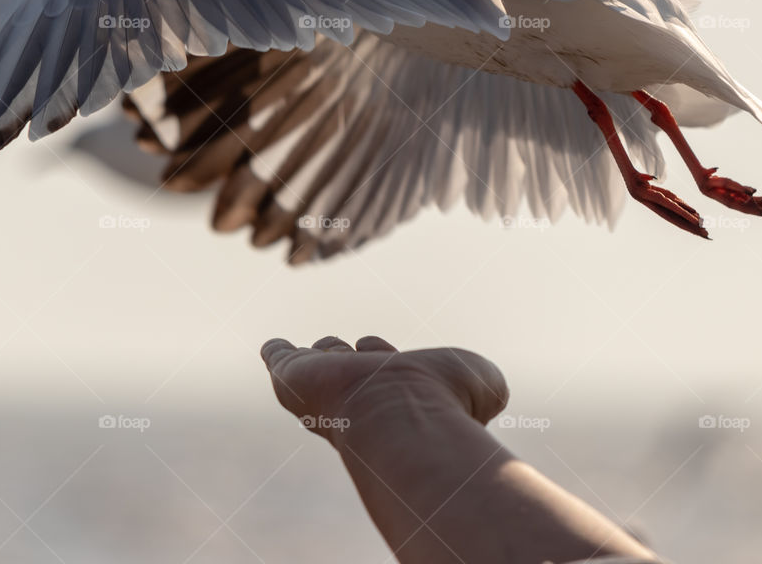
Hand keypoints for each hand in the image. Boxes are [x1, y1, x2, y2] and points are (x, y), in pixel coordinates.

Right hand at [260, 335, 508, 444]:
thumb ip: (485, 387)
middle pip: (352, 368)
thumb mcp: (481, 385)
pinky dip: (277, 354)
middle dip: (359, 358)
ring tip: (327, 348)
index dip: (391, 361)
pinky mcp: (296, 377)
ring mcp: (327, 387)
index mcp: (396, 396)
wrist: (400, 413)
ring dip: (326, 353)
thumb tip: (489, 398)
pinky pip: (281, 361)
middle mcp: (362, 396)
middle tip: (368, 351)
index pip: (385, 376)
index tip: (401, 363)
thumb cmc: (444, 401)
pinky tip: (272, 349)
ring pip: (321, 363)